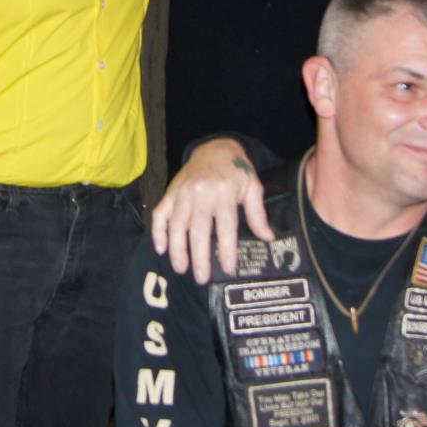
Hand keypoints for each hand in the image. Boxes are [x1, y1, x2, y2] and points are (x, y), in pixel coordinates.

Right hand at [151, 137, 270, 284]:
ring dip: (177, 249)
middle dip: (199, 257)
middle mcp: (201, 193)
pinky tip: (161, 248)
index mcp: (225, 192)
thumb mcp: (253, 187)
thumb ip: (258, 214)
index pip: (225, 227)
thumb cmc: (236, 171)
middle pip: (198, 230)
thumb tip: (268, 237)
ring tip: (181, 268)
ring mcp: (183, 193)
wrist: (216, 148)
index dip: (227, 250)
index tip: (228, 269)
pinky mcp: (171, 192)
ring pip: (176, 225)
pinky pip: (161, 213)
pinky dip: (158, 231)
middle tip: (201, 278)